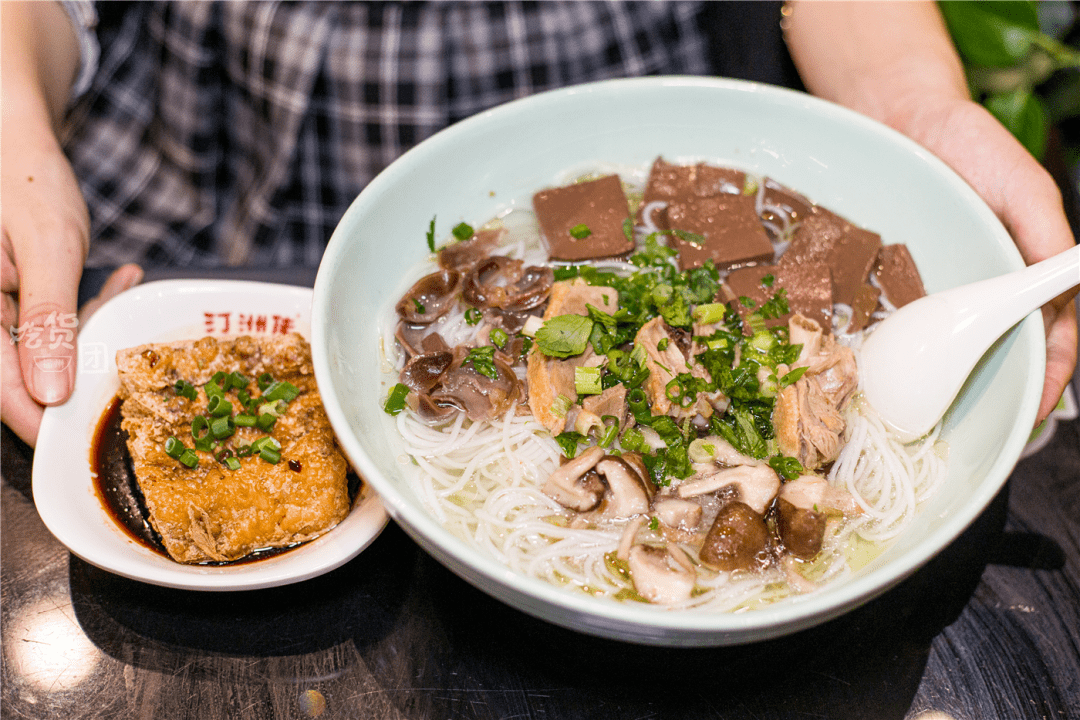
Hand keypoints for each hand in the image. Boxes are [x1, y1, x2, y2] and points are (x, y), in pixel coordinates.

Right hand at [0, 131, 141, 446]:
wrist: (13, 137)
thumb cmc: (23, 176)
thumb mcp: (47, 246)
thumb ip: (48, 319)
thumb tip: (49, 393)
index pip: (2, 390)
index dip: (45, 420)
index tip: (90, 433)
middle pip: (25, 374)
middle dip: (82, 357)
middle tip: (120, 326)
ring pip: (44, 352)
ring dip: (89, 327)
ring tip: (120, 284)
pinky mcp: (8, 305)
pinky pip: (47, 326)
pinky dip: (84, 310)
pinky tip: (116, 280)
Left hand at [783, 1, 1078, 426]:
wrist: (899, 118)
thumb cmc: (968, 145)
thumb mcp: (1020, 186)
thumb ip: (1045, 232)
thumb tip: (1070, 279)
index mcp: (1026, 268)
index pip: (1051, 334)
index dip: (1050, 374)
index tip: (1037, 411)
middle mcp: (984, 283)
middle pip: (1002, 350)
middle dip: (1000, 396)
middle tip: (986, 436)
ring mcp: (940, 285)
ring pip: (954, 345)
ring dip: (953, 385)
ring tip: (941, 424)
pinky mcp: (897, 281)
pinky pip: (903, 324)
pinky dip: (906, 353)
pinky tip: (893, 380)